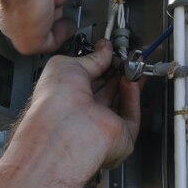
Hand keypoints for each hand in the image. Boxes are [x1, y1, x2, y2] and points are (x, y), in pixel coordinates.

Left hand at [14, 40, 141, 181]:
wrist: (65, 127)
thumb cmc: (54, 101)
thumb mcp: (67, 65)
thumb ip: (89, 58)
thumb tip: (103, 50)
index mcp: (62, 99)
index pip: (84, 81)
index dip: (97, 65)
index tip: (108, 53)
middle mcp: (79, 115)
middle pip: (103, 92)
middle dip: (115, 74)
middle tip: (124, 59)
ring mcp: (99, 126)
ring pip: (119, 104)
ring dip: (126, 83)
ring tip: (131, 66)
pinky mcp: (118, 137)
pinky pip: (131, 116)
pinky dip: (133, 98)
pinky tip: (132, 81)